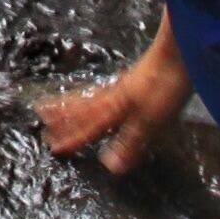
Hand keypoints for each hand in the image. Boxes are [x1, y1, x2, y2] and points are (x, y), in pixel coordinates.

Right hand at [39, 16, 187, 176]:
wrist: (179, 51)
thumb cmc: (165, 87)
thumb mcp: (150, 121)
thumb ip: (129, 142)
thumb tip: (108, 167)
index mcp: (114, 109)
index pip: (89, 127)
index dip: (72, 138)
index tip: (53, 147)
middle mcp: (113, 97)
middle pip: (82, 108)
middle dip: (62, 115)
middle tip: (40, 115)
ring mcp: (122, 86)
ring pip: (90, 97)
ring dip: (71, 102)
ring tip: (56, 102)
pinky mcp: (133, 79)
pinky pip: (102, 90)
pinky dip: (90, 93)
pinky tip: (97, 93)